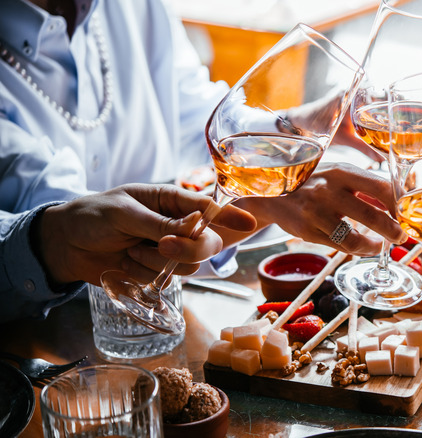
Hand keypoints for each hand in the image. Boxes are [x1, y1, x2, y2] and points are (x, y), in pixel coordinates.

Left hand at [35, 184, 256, 285]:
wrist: (63, 245)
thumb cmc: (93, 216)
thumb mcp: (125, 213)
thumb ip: (160, 222)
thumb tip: (194, 226)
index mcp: (171, 201)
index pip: (209, 208)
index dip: (231, 216)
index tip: (249, 223)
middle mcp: (176, 226)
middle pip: (207, 244)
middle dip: (186, 248)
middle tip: (160, 245)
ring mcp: (168, 251)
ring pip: (187, 265)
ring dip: (156, 262)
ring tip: (130, 250)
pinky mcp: (156, 271)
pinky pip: (166, 280)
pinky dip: (144, 275)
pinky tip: (125, 262)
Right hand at [238, 162, 405, 255]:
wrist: (272, 193)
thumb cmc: (314, 183)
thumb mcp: (338, 175)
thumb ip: (366, 186)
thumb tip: (400, 198)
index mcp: (342, 171)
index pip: (381, 187)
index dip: (399, 204)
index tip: (405, 214)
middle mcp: (329, 190)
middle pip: (372, 214)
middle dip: (393, 230)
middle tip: (401, 236)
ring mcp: (317, 212)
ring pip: (354, 238)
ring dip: (374, 246)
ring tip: (381, 246)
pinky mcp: (308, 230)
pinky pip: (339, 246)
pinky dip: (357, 250)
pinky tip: (363, 248)